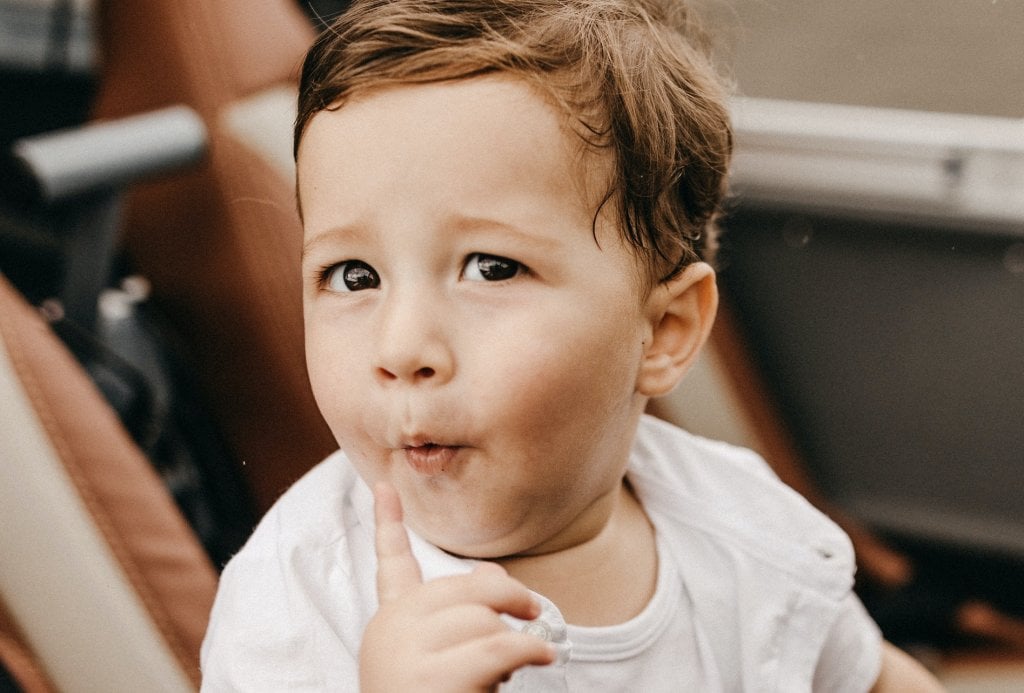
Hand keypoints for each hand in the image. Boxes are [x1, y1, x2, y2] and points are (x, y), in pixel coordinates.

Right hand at [359, 482, 555, 691]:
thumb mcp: (447, 657)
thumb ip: (462, 613)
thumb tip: (494, 577)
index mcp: (391, 624)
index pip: (390, 564)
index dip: (387, 521)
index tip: (384, 482)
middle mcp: (390, 632)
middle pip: (464, 587)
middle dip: (507, 600)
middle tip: (533, 615)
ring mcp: (405, 655)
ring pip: (484, 616)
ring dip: (514, 641)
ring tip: (510, 668)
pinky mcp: (430, 678)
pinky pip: (498, 646)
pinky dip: (531, 650)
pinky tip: (545, 656)